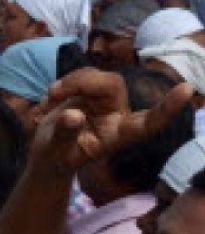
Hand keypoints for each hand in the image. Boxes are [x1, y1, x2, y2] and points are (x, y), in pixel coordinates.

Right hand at [31, 68, 192, 172]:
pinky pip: (83, 75)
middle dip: (82, 83)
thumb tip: (73, 114)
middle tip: (53, 94)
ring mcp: (105, 102)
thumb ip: (65, 134)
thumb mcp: (56, 152)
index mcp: (118, 135)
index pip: (148, 123)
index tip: (187, 89)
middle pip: (112, 85)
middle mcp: (117, 115)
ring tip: (48, 101)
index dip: (167, 107)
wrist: (47, 153)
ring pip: (96, 76)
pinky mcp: (91, 92)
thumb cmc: (56, 158)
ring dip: (69, 83)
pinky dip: (65, 83)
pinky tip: (51, 100)